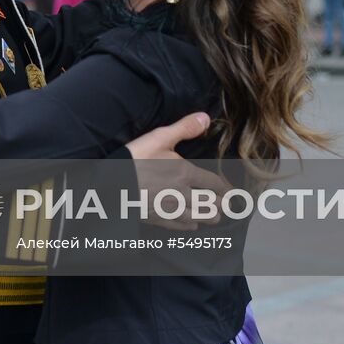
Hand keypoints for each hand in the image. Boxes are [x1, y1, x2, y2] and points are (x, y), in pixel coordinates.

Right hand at [124, 113, 227, 230]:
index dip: (224, 188)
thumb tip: (205, 118)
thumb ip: (184, 128)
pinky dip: (189, 226)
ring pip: (197, 217)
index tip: (232, 193)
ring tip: (215, 217)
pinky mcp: (158, 219)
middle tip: (226, 207)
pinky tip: (192, 225)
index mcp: (185, 174)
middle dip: (219, 205)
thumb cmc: (135, 159)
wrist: (112, 184)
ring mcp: (170, 209)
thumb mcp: (159, 137)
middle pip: (208, 203)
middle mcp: (182, 194)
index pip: (213, 183)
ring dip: (209, 217)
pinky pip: (179, 226)